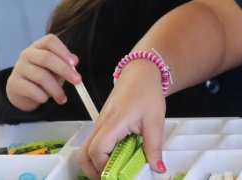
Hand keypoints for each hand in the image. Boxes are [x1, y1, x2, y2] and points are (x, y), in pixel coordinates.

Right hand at [6, 34, 80, 111]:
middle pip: (46, 58)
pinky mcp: (13, 83)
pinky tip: (45, 100)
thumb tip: (74, 60)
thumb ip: (66, 64)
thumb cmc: (44, 76)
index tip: (74, 63)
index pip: (50, 40)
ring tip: (62, 98)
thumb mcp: (57, 69)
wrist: (22, 92)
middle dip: (64, 70)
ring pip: (41, 76)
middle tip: (77, 81)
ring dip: (56, 89)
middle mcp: (27, 54)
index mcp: (39, 46)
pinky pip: (31, 90)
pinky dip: (42, 96)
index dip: (63, 51)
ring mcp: (18, 68)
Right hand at [77, 60, 166, 178]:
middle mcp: (101, 125)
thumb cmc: (147, 93)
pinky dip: (99, 156)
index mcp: (114, 122)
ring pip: (85, 150)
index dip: (105, 167)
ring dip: (94, 165)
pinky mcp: (101, 124)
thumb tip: (158, 169)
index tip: (119, 175)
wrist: (140, 72)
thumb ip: (154, 147)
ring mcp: (98, 124)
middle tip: (113, 177)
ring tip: (114, 171)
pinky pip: (93, 144)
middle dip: (94, 172)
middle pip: (84, 155)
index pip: (97, 150)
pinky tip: (116, 158)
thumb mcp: (156, 121)